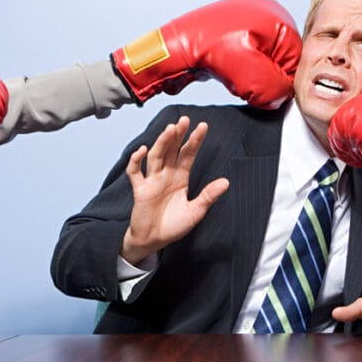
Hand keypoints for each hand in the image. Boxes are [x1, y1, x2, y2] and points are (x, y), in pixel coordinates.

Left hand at [111, 0, 300, 107]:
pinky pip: (250, 60)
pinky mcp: (237, 33)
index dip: (278, 82)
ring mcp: (251, 23)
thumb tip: (282, 97)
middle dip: (263, 78)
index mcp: (278, 19)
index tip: (257, 85)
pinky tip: (225, 68)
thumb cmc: (206, 50)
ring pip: (264, 64)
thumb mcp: (250, 75)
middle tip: (240, 77)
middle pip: (281, 62)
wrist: (172, 47)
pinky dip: (240, 71)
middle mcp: (268, 15)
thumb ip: (275, 89)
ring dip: (250, 76)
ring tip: (230, 71)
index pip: (296, 62)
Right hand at [120, 116, 228, 264]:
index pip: (188, 154)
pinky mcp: (140, 190)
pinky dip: (136, 160)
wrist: (153, 241)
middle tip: (184, 120)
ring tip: (170, 129)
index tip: (203, 126)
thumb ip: (208, 196)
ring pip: (156, 156)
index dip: (194, 141)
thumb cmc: (174, 226)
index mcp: (181, 177)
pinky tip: (142, 150)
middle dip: (178, 135)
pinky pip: (135, 172)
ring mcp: (152, 180)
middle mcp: (166, 175)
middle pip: (172, 150)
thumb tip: (226, 182)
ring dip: (162, 142)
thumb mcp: (195, 211)